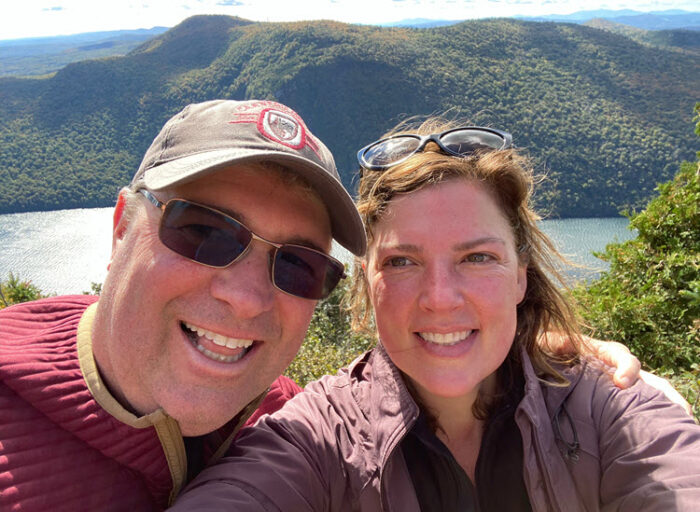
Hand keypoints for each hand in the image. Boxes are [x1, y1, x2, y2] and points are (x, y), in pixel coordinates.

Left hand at [541, 332, 691, 415]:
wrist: (538, 361)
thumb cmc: (543, 350)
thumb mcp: (546, 343)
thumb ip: (554, 342)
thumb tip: (563, 343)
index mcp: (601, 354)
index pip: (621, 356)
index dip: (625, 367)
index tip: (620, 383)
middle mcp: (616, 370)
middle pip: (647, 378)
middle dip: (665, 393)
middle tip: (679, 410)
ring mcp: (621, 389)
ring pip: (651, 395)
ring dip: (668, 406)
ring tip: (684, 422)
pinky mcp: (618, 405)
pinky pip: (641, 410)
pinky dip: (656, 418)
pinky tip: (668, 434)